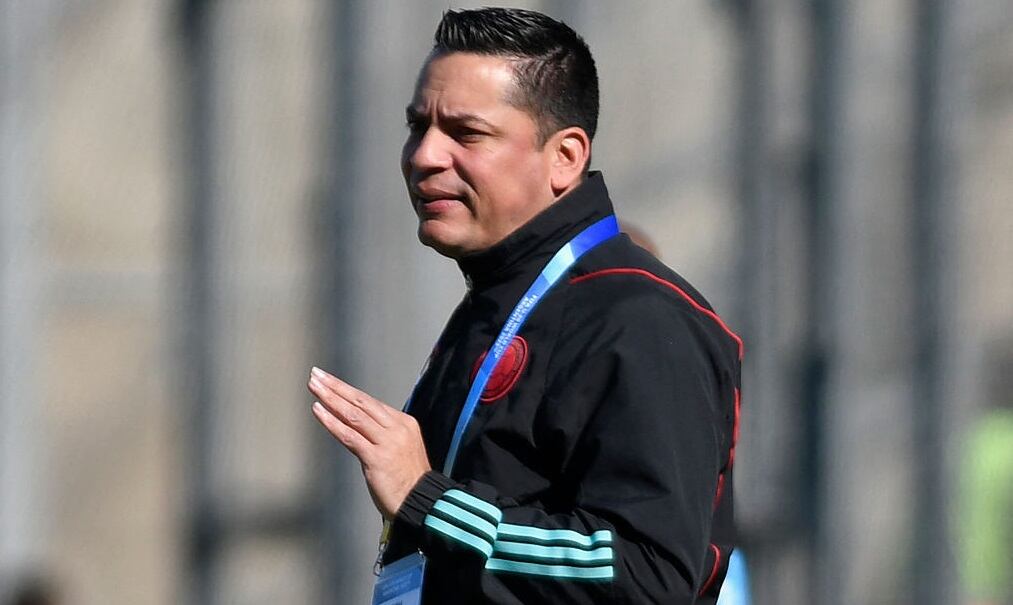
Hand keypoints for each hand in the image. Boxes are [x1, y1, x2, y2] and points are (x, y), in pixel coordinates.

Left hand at [308, 366, 430, 518]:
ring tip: (314, 387)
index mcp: (404, 424)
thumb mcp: (400, 450)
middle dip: (336, 387)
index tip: (330, 380)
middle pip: (361, 402)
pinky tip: (318, 410)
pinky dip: (331, 422)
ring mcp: (388, 442)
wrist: (423, 504)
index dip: (347, 390)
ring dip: (331, 398)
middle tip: (317, 375)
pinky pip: (350, 436)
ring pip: (354, 414)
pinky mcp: (377, 458)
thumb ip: (383, 436)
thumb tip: (358, 426)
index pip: (370, 402)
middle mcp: (397, 428)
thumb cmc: (408, 482)